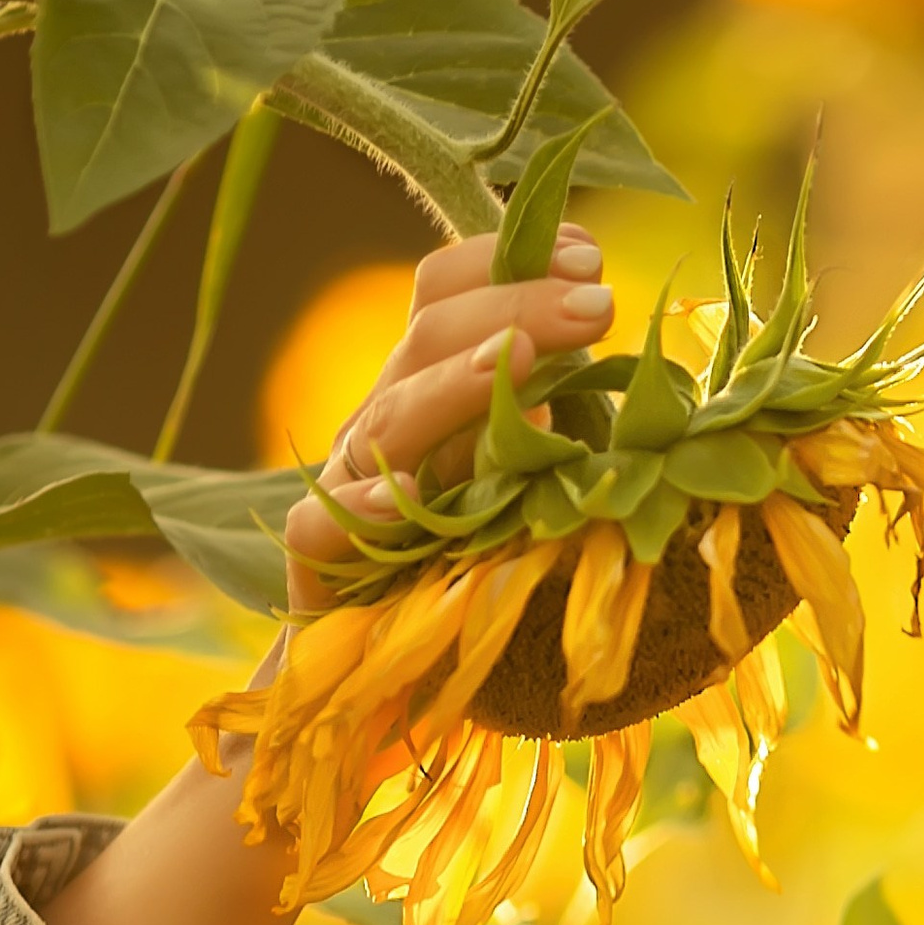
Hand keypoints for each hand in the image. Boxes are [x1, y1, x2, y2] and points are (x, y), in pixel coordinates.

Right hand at [282, 224, 615, 611]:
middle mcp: (387, 422)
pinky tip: (405, 497)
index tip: (588, 256)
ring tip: (521, 361)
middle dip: (516, 306)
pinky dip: (363, 508)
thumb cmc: (478, 566)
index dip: (508, 262)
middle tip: (599, 303)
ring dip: (456, 387)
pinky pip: (326, 524)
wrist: (391, 668)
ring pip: (391, 420)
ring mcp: (349, 485)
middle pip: (428, 337)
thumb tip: (577, 369)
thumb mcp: (527, 479)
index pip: (444, 293)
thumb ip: (551, 424)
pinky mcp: (324, 559)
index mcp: (431, 388)